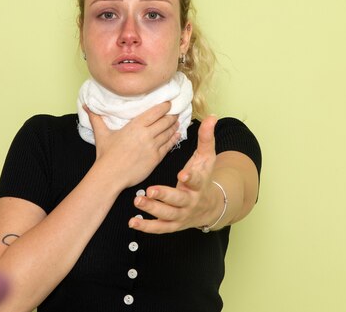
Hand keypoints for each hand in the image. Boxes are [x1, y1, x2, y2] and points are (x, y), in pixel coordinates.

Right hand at [86, 102, 179, 188]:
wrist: (110, 175)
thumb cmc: (106, 155)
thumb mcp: (101, 134)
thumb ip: (96, 118)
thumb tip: (86, 106)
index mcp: (135, 126)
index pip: (155, 112)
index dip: (164, 106)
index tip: (168, 103)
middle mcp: (146, 135)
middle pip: (165, 121)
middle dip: (172, 116)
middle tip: (176, 112)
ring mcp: (153, 147)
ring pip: (169, 133)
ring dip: (174, 126)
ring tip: (177, 122)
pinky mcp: (156, 159)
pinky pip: (168, 146)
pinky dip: (174, 139)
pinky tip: (177, 135)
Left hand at [128, 115, 222, 233]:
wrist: (209, 206)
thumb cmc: (204, 177)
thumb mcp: (207, 158)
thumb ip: (206, 138)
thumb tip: (212, 117)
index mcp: (199, 184)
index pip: (196, 180)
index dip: (191, 178)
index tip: (182, 174)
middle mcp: (191, 201)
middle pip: (178, 200)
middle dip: (165, 196)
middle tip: (150, 190)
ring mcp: (181, 214)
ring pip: (167, 215)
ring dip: (152, 209)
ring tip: (137, 201)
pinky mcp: (173, 225)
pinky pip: (159, 228)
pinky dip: (146, 227)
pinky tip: (133, 222)